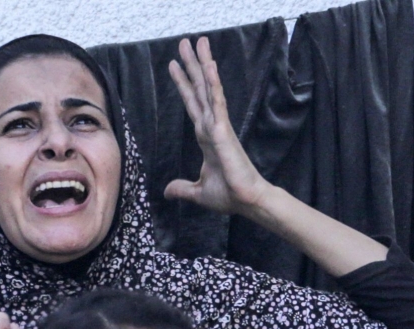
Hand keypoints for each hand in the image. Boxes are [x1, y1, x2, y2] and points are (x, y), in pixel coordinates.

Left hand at [164, 37, 270, 216]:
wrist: (246, 201)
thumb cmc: (229, 195)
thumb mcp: (198, 192)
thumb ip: (182, 189)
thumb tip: (167, 191)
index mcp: (206, 136)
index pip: (192, 104)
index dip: (183, 84)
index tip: (174, 65)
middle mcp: (212, 126)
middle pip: (199, 89)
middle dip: (191, 66)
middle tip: (185, 42)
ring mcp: (219, 126)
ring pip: (208, 89)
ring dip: (203, 66)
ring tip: (197, 43)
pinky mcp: (224, 131)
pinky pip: (217, 103)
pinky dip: (213, 85)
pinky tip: (210, 67)